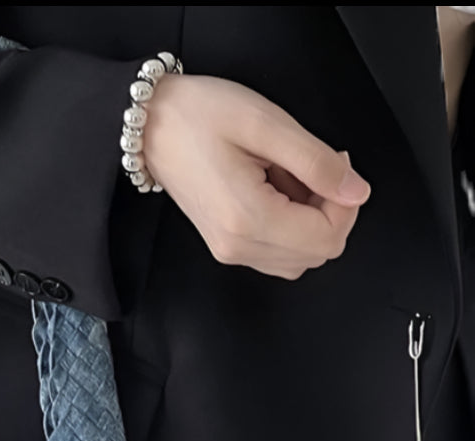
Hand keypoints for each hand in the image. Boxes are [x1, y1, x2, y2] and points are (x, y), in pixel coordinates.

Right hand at [141, 72, 370, 279]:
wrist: (150, 126)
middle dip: (331, 212)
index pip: (328, 239)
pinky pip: (277, 253)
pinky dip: (291, 226)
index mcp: (247, 219)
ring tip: (291, 177)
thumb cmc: (198, 117)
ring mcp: (229, 250)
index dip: (346, 203)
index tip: (335, 164)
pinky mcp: (226, 245)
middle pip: (318, 254)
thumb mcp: (268, 125)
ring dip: (311, 220)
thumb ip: (318, 162)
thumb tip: (356, 192)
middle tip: (315, 167)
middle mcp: (237, 246)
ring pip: (300, 258)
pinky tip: (278, 190)